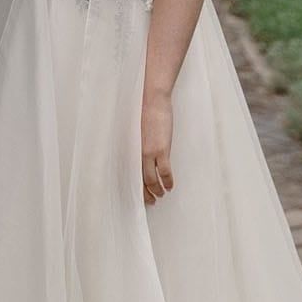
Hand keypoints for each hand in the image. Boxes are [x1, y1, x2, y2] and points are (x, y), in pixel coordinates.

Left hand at [141, 91, 173, 206]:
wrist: (152, 101)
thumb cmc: (145, 112)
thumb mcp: (137, 131)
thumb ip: (138, 144)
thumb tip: (142, 153)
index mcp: (131, 149)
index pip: (131, 174)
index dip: (136, 186)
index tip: (141, 194)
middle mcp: (137, 154)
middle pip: (140, 180)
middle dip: (146, 193)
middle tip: (151, 201)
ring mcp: (149, 153)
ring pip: (152, 179)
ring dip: (157, 190)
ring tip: (161, 195)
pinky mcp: (161, 149)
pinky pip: (165, 171)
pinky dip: (168, 181)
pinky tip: (170, 186)